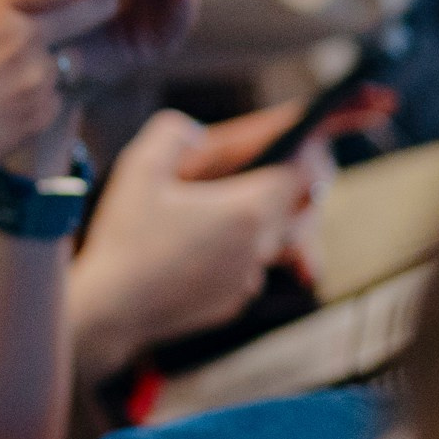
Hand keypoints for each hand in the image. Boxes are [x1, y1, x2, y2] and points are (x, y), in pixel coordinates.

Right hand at [67, 107, 328, 383]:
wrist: (111, 309)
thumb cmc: (125, 239)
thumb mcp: (140, 168)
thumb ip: (174, 133)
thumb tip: (197, 131)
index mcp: (246, 209)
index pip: (303, 171)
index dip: (314, 146)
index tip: (326, 128)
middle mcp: (259, 246)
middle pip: (302, 205)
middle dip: (302, 177)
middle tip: (298, 156)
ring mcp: (249, 277)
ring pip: (284, 238)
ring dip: (278, 215)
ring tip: (255, 200)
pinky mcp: (234, 299)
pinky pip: (255, 265)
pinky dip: (247, 247)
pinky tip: (213, 239)